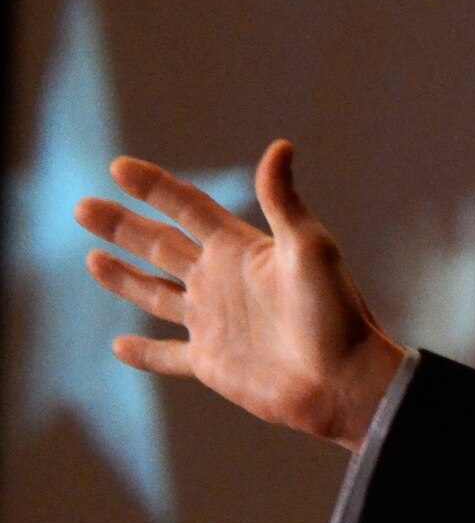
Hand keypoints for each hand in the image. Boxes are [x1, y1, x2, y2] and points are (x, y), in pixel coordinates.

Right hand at [74, 139, 405, 451]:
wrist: (343, 378)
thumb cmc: (334, 311)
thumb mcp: (310, 247)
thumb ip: (284, 201)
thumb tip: (280, 145)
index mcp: (241, 249)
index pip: (189, 208)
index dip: (155, 187)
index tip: (119, 167)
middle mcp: (222, 280)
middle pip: (161, 245)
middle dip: (123, 226)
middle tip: (83, 207)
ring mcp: (214, 322)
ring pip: (155, 294)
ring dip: (123, 278)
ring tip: (92, 258)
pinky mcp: (210, 363)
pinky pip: (167, 355)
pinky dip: (143, 352)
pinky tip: (118, 345)